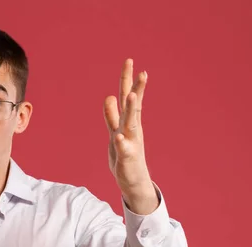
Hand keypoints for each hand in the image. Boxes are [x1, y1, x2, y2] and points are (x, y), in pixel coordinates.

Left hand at [103, 58, 151, 193]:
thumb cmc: (124, 155)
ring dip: (131, 109)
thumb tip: (109, 96)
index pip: (128, 97)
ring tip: (131, 95)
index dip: (128, 80)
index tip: (129, 60)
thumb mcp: (115, 132)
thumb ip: (111, 115)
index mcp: (128, 121)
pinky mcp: (127, 158)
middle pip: (133, 105)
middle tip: (142, 71)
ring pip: (131, 123)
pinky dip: (122, 143)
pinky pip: (124, 149)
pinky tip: (119, 137)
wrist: (133, 181)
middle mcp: (132, 129)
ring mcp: (131, 142)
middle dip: (136, 88)